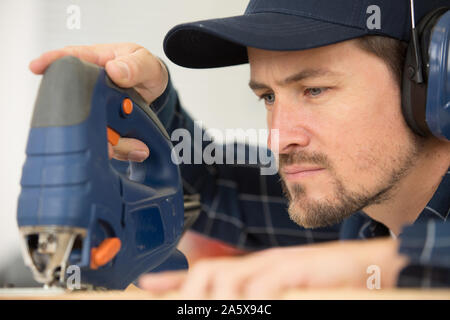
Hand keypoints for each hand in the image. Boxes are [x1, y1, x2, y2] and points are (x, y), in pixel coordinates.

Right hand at [29, 43, 167, 161]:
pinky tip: (138, 149)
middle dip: (86, 124)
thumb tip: (115, 69)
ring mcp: (97, 109)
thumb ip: (135, 66)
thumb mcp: (146, 63)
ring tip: (136, 146)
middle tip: (104, 138)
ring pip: (94, 129)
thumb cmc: (146, 69)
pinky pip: (108, 143)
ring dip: (114, 142)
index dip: (50, 62)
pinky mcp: (105, 126)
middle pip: (77, 105)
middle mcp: (92, 88)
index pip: (69, 58)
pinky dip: (123, 149)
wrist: (156, 90)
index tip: (37, 67)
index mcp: (97, 63)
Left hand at [139, 238, 408, 298]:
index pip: (205, 271)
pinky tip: (252, 299)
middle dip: (188, 292)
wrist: (365, 266)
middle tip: (172, 301)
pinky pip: (264, 285)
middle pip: (209, 273)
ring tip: (202, 304)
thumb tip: (231, 292)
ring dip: (216, 298)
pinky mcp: (296, 270)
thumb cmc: (321, 280)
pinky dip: (252, 297)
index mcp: (253, 269)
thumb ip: (254, 288)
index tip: (145, 286)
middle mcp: (259, 265)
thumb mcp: (279, 286)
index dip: (173, 280)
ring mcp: (277, 267)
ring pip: (230, 281)